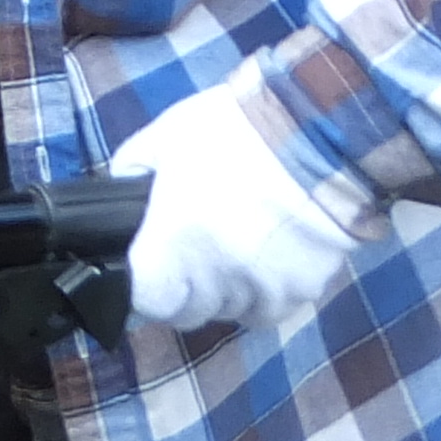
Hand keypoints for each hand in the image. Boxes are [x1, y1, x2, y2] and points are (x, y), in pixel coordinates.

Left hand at [118, 77, 369, 332]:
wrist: (320, 129)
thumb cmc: (233, 131)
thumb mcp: (164, 138)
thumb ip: (132, 171)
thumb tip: (121, 191)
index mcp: (172, 250)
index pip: (148, 303)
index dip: (148, 289)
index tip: (153, 270)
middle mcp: (216, 281)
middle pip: (191, 311)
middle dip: (187, 290)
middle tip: (196, 252)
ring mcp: (264, 289)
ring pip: (235, 311)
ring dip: (230, 290)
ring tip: (240, 248)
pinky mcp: (306, 287)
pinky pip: (277, 306)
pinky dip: (270, 291)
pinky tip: (273, 257)